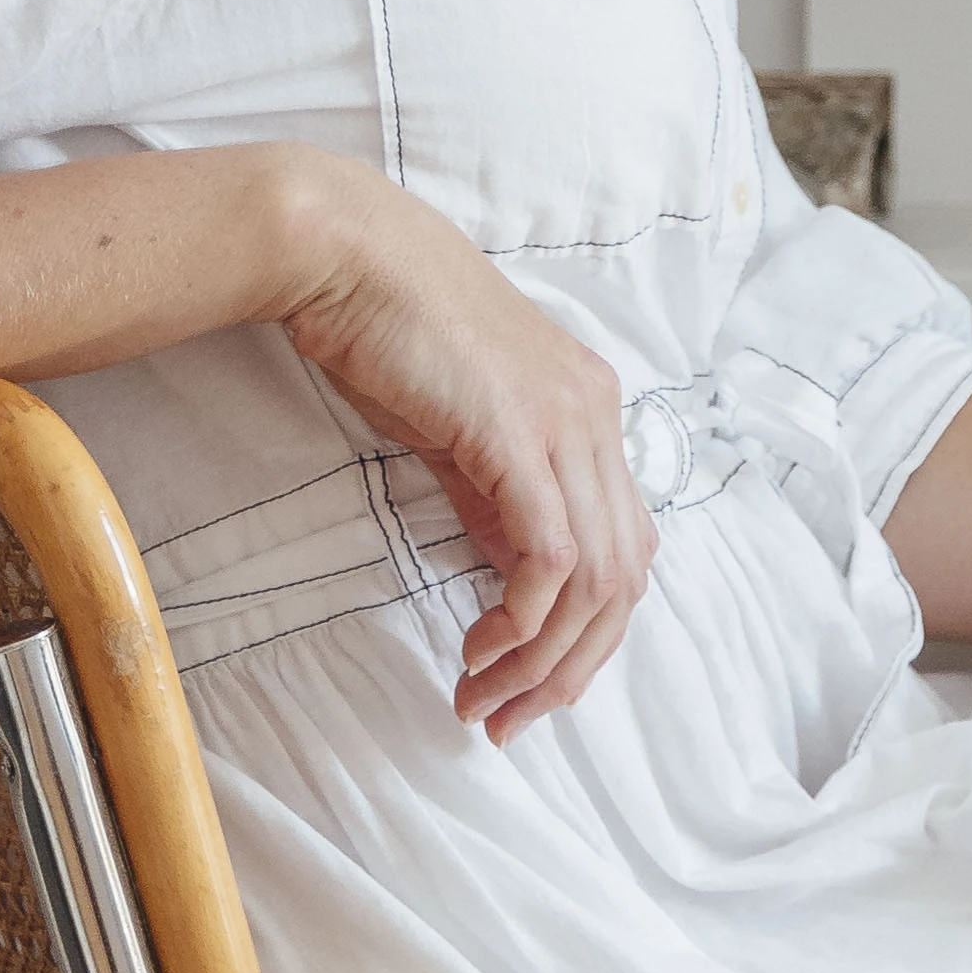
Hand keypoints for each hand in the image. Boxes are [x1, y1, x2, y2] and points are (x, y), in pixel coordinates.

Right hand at [263, 162, 654, 740]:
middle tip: (509, 718)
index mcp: (591, 411)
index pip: (625, 547)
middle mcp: (598, 416)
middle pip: (626, 577)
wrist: (345, 255)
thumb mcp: (461, 431)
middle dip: (572, 666)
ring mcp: (568, 421)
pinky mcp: (521, 434)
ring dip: (544, 659)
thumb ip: (499, 499)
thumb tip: (516, 583)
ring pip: (596, 578)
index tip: (525, 682)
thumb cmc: (388, 334)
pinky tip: (480, 646)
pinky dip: (523, 618)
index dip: (587, 633)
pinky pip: (551, 555)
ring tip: (484, 698)